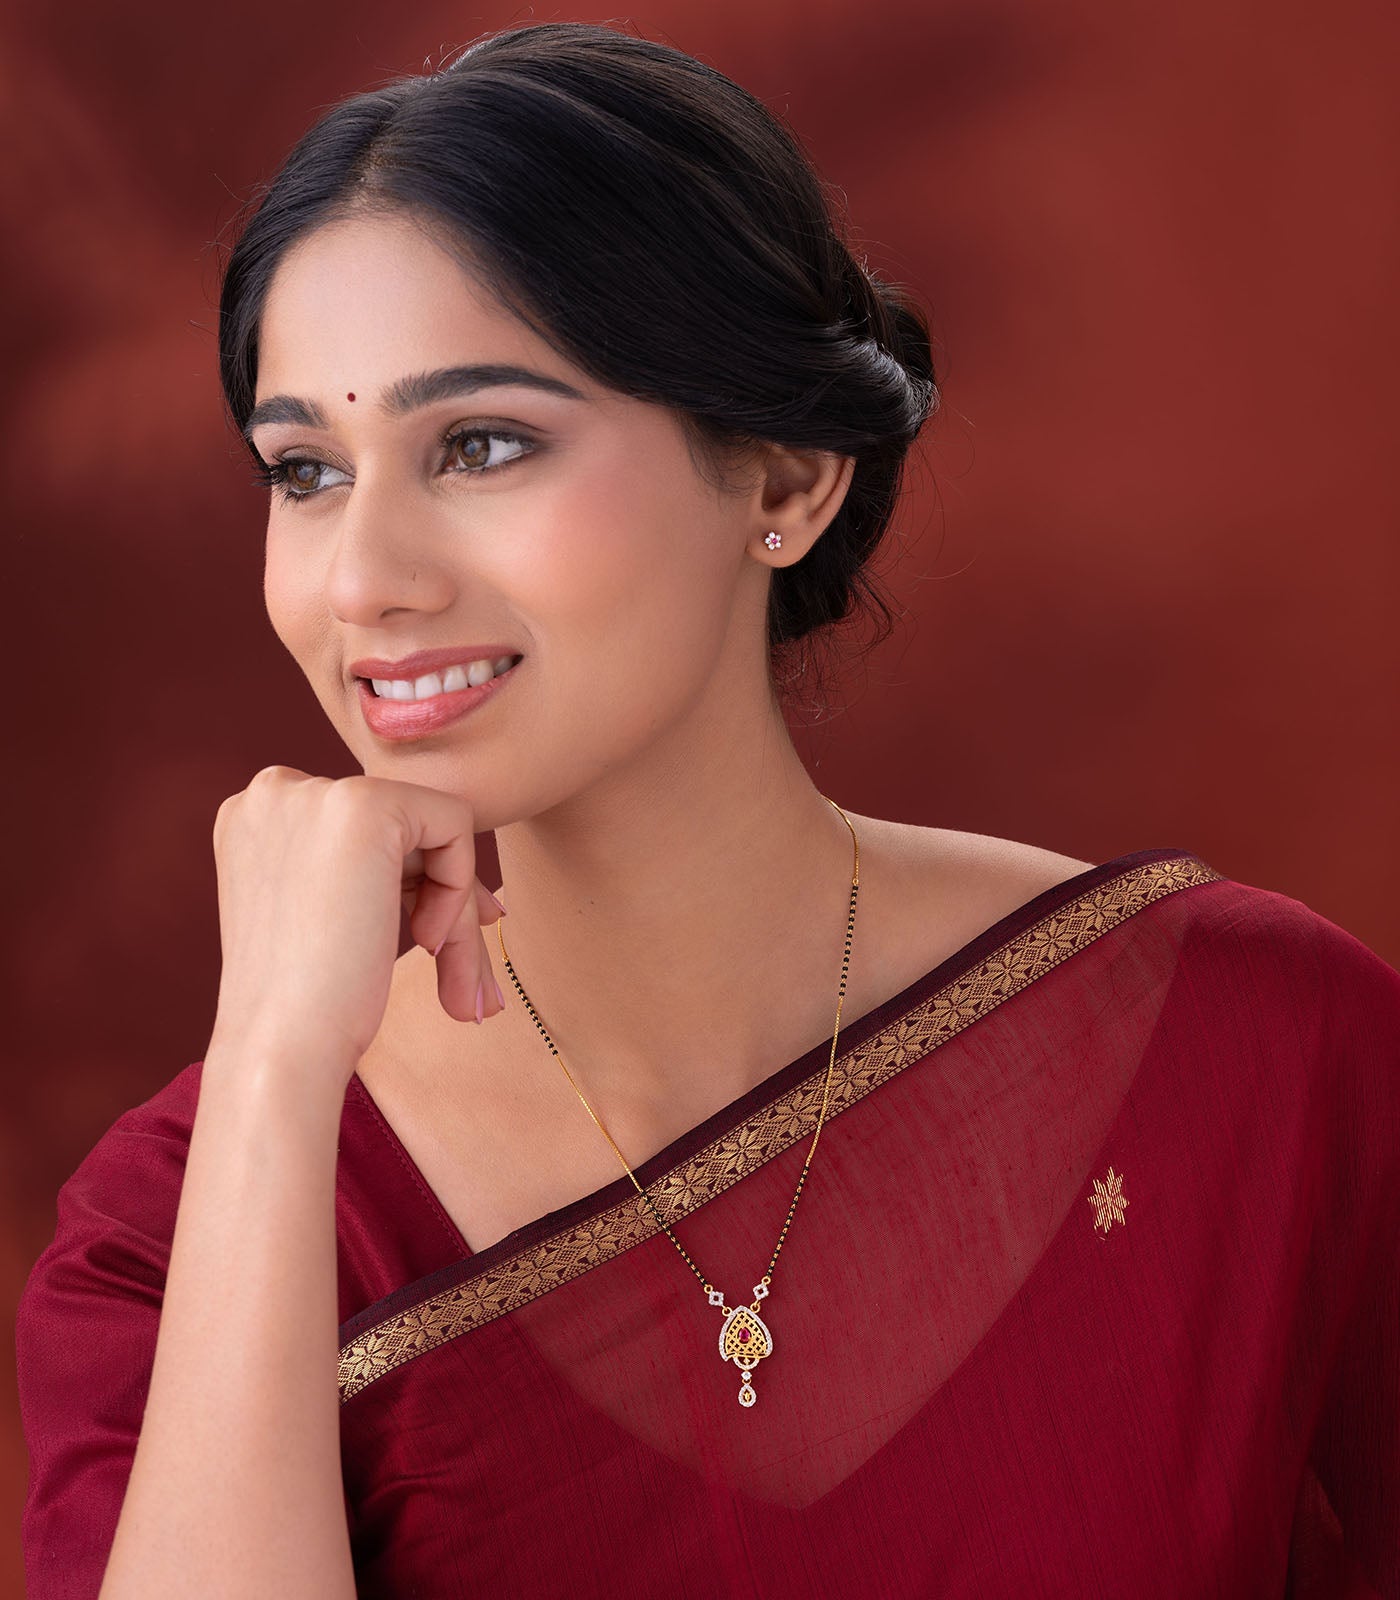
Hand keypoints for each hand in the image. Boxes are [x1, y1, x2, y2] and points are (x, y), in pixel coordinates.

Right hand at [207, 766, 503, 1091]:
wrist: (281, 1046)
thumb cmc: (307, 1006)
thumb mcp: (330, 919)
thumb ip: (377, 877)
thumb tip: (482, 899)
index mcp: (254, 818)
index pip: (365, 833)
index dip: (410, 884)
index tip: (436, 942)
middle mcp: (274, 791)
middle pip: (401, 831)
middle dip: (445, 901)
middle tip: (472, 985)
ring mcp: (313, 791)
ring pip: (432, 831)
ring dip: (455, 911)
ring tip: (458, 989)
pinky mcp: (363, 804)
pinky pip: (454, 823)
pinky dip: (458, 887)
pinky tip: (425, 942)